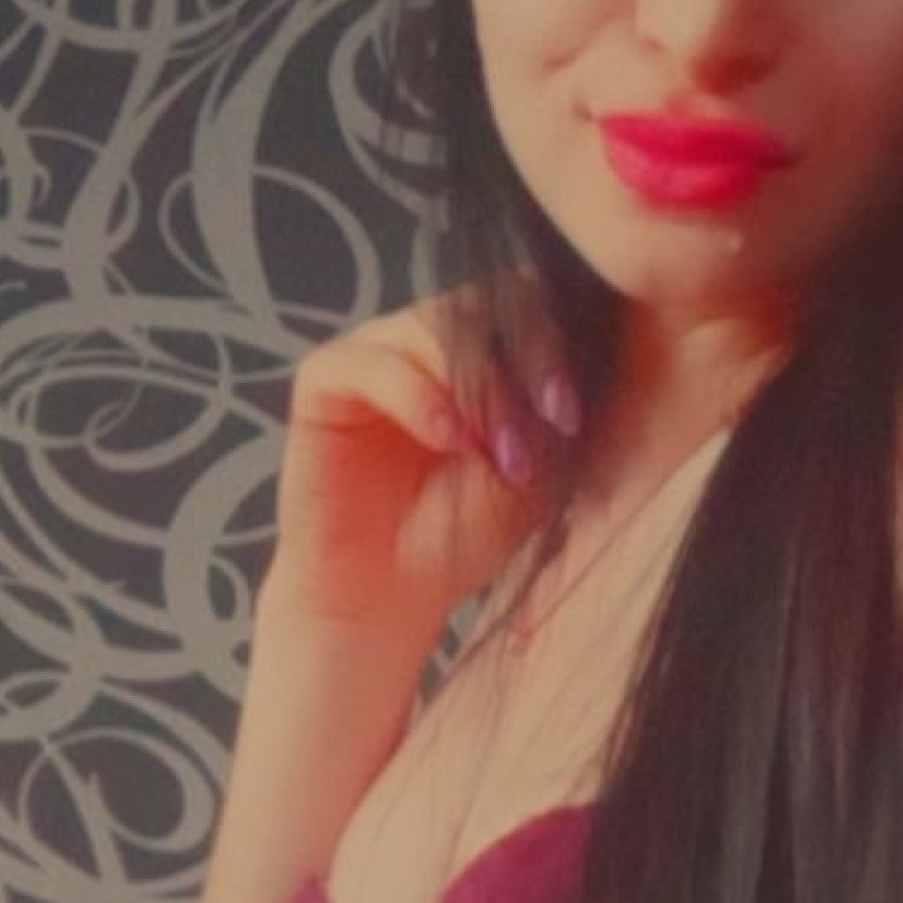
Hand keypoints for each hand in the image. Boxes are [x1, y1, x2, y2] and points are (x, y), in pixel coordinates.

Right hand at [261, 291, 564, 634]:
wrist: (386, 598)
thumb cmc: (459, 540)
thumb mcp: (528, 479)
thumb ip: (547, 421)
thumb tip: (577, 373)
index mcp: (483, 354)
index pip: (526, 305)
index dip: (555, 346)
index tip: (572, 413)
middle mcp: (429, 343)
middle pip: (487, 303)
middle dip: (528, 360)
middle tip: (552, 422)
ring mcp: (377, 354)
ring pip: (435, 326)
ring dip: (479, 386)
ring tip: (497, 452)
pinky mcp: (325, 380)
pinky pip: (374, 363)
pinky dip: (419, 397)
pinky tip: (448, 439)